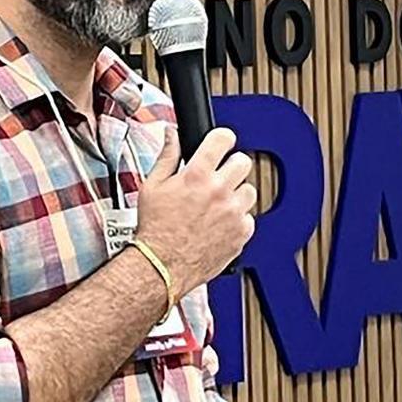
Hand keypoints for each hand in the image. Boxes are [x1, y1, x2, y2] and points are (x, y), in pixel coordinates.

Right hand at [135, 127, 256, 300]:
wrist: (162, 265)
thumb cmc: (155, 229)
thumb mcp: (152, 186)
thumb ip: (167, 156)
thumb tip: (172, 135)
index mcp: (197, 175)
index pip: (223, 139)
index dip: (223, 138)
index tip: (222, 142)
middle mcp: (219, 191)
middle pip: (243, 162)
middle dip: (231, 166)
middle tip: (220, 176)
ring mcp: (233, 212)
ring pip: (249, 190)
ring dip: (236, 194)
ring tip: (218, 204)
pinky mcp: (241, 233)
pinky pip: (249, 218)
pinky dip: (237, 220)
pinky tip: (220, 224)